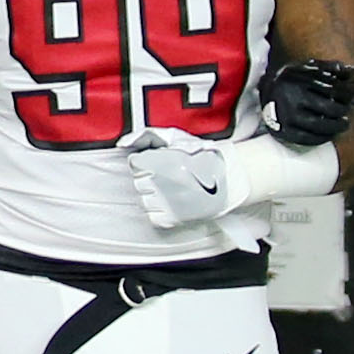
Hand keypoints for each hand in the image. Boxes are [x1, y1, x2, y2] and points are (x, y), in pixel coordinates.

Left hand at [120, 126, 242, 230]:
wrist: (229, 178)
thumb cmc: (203, 158)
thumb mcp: (176, 138)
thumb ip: (149, 136)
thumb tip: (124, 143)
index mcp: (160, 161)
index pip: (134, 164)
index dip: (145, 162)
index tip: (156, 162)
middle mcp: (160, 182)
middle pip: (139, 181)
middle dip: (150, 177)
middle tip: (168, 176)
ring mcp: (166, 201)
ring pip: (144, 200)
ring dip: (155, 195)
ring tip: (172, 189)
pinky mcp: (173, 217)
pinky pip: (153, 216)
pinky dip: (160, 211)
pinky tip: (172, 203)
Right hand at [259, 55, 353, 148]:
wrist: (263, 90)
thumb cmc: (292, 78)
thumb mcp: (307, 67)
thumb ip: (330, 67)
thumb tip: (353, 70)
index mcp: (299, 78)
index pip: (333, 88)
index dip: (350, 94)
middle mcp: (291, 96)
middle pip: (328, 108)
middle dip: (343, 111)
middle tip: (348, 112)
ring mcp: (286, 115)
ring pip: (318, 125)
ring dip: (336, 127)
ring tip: (343, 125)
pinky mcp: (281, 130)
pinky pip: (306, 138)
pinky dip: (321, 138)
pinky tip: (330, 135)